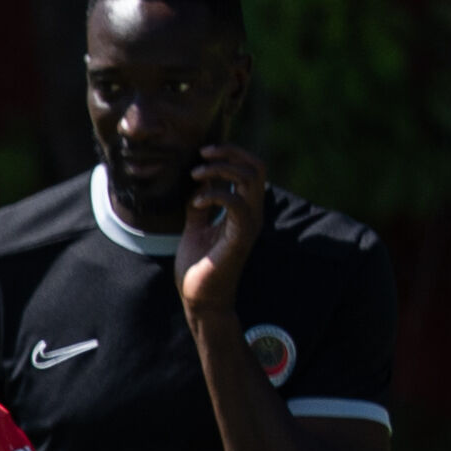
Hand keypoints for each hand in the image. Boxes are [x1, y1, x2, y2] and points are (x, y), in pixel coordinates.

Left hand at [178, 146, 267, 322]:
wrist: (200, 297)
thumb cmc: (199, 264)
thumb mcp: (196, 227)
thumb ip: (200, 204)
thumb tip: (197, 184)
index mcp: (243, 208)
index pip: (251, 168)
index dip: (230, 154)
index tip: (202, 153)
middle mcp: (252, 212)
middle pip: (256, 167)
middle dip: (229, 154)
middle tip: (201, 154)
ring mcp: (249, 224)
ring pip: (250, 179)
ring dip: (220, 170)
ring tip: (195, 175)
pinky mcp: (240, 237)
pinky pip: (236, 204)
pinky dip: (215, 195)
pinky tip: (196, 203)